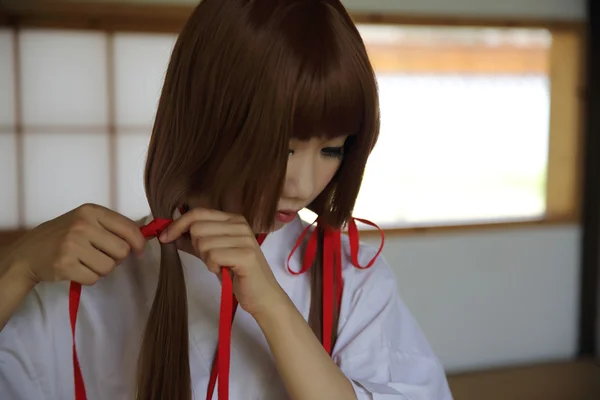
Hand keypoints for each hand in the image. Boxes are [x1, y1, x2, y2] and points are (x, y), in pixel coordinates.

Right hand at [2, 204, 145, 286]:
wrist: (29, 252)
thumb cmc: (64, 235)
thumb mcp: (86, 221)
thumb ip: (113, 227)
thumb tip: (143, 240)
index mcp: (91, 211)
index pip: (129, 228)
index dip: (139, 243)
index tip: (138, 251)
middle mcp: (82, 225)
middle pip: (122, 251)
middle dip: (117, 258)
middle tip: (102, 256)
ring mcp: (72, 245)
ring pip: (109, 267)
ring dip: (102, 269)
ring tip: (87, 262)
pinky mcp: (64, 265)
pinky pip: (94, 278)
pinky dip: (89, 278)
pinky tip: (77, 269)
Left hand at [158, 207, 285, 317]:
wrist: (262, 296)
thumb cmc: (237, 275)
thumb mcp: (212, 254)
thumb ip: (194, 242)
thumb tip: (169, 233)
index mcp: (233, 220)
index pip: (197, 213)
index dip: (178, 225)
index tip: (165, 238)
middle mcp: (240, 224)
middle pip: (197, 227)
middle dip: (196, 246)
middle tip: (209, 259)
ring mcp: (245, 238)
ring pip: (203, 242)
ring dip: (206, 259)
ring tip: (220, 266)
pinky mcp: (246, 255)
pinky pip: (213, 255)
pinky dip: (213, 266)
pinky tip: (223, 271)